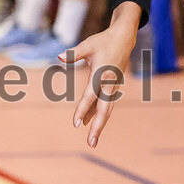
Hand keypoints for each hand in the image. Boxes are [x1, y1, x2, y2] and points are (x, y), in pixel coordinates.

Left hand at [58, 2, 140, 147]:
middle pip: (103, 111)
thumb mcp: (87, 45)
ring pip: (106, 109)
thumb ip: (73, 53)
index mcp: (100, 75)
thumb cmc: (103, 41)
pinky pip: (106, 103)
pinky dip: (99, 113)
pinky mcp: (113, 86)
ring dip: (98, 123)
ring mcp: (113, 87)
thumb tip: (59, 57)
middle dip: (97, 128)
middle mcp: (108, 84)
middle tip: (90, 144)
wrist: (124, 39)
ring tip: (91, 139)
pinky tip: (90, 120)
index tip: (76, 124)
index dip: (82, 110)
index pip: (89, 97)